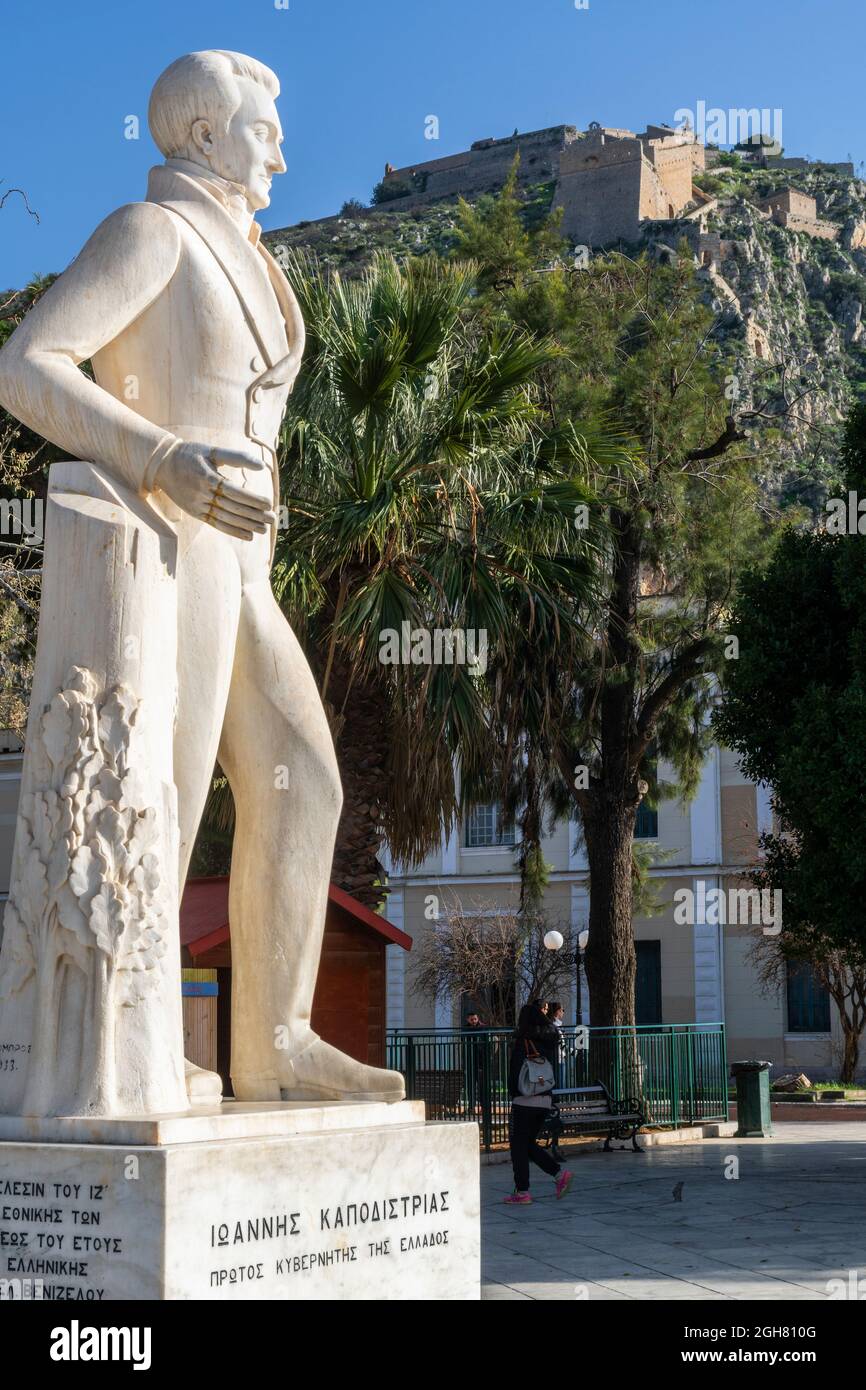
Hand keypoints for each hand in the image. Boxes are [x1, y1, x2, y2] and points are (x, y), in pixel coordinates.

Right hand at [153, 442, 275, 539]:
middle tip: (273, 519)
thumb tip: (262, 466)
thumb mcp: (212, 451)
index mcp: (207, 477)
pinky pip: (216, 524)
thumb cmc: (190, 454)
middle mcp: (202, 494)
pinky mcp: (195, 513)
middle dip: (254, 515)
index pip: (235, 492)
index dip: (253, 499)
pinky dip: (233, 531)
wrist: (161, 464)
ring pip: (226, 518)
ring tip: (264, 530)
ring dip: (246, 526)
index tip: (269, 504)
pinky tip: (248, 535)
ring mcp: (197, 506)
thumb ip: (237, 457)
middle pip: (233, 507)